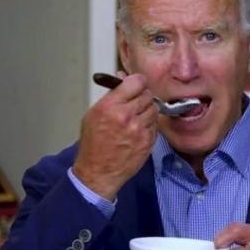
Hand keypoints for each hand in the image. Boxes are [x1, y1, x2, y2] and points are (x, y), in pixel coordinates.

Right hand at [72, 73, 157, 200]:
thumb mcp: (94, 114)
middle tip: (136, 103)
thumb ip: (111, 95)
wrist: (98, 171)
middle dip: (142, 97)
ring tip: (135, 119)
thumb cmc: (94, 144)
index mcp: (110, 106)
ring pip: (154, 109)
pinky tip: (138, 131)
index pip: (136, 82)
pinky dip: (149, 125)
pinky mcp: (148, 141)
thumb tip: (122, 78)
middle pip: (147, 95)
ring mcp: (139, 129)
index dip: (138, 82)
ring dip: (147, 111)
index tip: (138, 84)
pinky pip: (155, 125)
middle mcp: (126, 116)